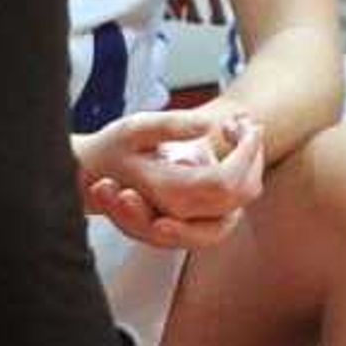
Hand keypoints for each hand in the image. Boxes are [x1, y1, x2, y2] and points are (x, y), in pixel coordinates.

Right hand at [78, 103, 263, 248]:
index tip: (243, 122)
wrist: (94, 179)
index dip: (245, 152)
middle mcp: (183, 217)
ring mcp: (192, 225)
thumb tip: (209, 125)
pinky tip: (229, 142)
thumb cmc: (114, 151)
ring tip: (235, 128)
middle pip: (242, 193)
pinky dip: (241, 173)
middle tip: (240, 121)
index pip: (224, 182)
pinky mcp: (198, 223)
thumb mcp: (134, 129)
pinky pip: (234, 203)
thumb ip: (170, 126)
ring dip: (251, 164)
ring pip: (242, 201)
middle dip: (251, 153)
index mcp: (167, 193)